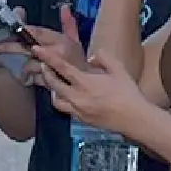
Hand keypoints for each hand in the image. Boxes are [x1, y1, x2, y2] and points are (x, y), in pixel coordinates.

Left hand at [15, 4, 85, 85]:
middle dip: (9, 47)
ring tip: (19, 68)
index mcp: (61, 41)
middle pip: (27, 48)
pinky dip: (28, 78)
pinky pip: (32, 79)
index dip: (22, 30)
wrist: (87, 86)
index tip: (8, 28)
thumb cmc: (80, 62)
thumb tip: (64, 6)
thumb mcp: (76, 41)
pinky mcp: (50, 84)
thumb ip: (68, 24)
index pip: (37, 32)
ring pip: (28, 65)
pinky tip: (28, 79)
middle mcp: (56, 53)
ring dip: (22, 66)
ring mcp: (52, 69)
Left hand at [34, 48, 154, 134]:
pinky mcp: (82, 120)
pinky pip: (65, 109)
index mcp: (85, 82)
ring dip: (52, 90)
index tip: (36, 50)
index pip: (60, 67)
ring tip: (54, 83)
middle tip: (43, 64)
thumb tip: (91, 59)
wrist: (134, 118)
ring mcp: (78, 110)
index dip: (47, 57)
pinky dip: (62, 101)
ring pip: (56, 100)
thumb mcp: (118, 68)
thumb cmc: (128, 93)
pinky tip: (68, 96)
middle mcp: (77, 98)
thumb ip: (102, 58)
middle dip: (45, 72)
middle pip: (53, 84)